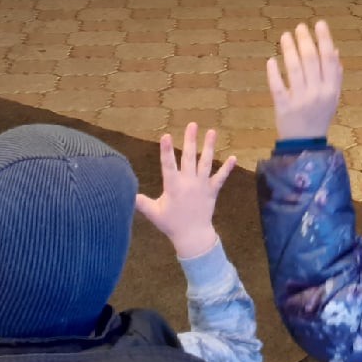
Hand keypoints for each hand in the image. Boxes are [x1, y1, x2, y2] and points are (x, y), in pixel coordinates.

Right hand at [134, 122, 236, 259]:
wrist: (193, 236)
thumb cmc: (171, 224)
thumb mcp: (154, 213)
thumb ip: (141, 202)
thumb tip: (127, 194)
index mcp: (173, 186)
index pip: (168, 165)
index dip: (166, 150)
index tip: (166, 135)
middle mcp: (189, 183)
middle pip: (189, 158)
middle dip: (190, 140)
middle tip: (192, 125)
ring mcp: (202, 186)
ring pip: (206, 163)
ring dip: (209, 147)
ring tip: (212, 132)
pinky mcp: (212, 191)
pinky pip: (221, 178)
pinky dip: (227, 168)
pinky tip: (234, 157)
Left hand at [267, 21, 342, 141]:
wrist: (306, 143)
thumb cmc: (320, 116)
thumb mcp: (333, 97)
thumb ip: (335, 75)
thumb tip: (335, 50)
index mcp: (332, 89)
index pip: (329, 59)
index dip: (324, 39)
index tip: (319, 24)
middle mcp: (317, 93)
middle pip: (310, 60)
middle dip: (305, 40)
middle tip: (299, 27)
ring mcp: (300, 100)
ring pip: (294, 69)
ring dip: (289, 49)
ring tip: (285, 36)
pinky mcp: (283, 107)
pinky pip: (277, 87)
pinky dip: (274, 72)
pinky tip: (271, 60)